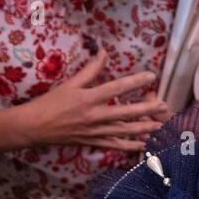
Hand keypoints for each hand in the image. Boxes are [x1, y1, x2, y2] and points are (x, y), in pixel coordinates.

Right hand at [18, 50, 170, 150]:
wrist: (34, 127)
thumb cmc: (50, 103)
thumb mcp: (70, 83)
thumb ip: (90, 69)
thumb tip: (104, 52)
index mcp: (89, 99)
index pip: (117, 88)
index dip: (136, 82)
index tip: (151, 77)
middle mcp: (94, 117)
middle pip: (126, 113)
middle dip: (147, 109)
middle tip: (164, 105)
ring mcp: (94, 132)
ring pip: (124, 131)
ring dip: (143, 129)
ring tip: (159, 126)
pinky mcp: (91, 143)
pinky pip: (114, 146)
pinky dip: (129, 146)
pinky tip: (142, 145)